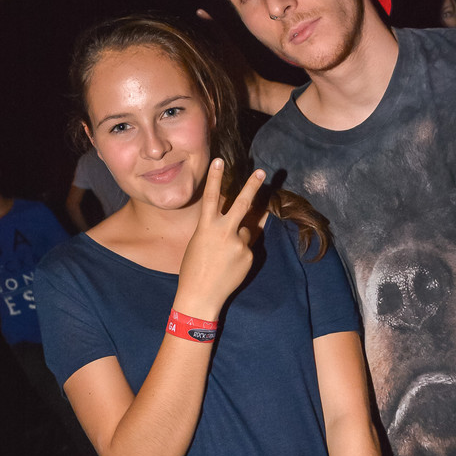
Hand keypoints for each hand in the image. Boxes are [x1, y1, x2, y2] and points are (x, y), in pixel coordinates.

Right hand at [175, 159, 264, 315]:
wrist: (201, 295)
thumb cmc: (193, 268)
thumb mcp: (199, 242)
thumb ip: (216, 229)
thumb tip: (237, 223)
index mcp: (206, 227)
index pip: (211, 196)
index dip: (215, 177)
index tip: (219, 160)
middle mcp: (225, 232)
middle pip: (242, 204)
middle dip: (253, 186)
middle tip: (262, 172)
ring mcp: (240, 244)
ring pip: (245, 231)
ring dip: (238, 237)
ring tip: (223, 255)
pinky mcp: (249, 256)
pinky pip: (247, 247)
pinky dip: (240, 252)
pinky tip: (229, 266)